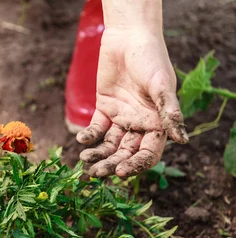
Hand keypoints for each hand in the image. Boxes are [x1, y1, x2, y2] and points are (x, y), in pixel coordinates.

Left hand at [77, 27, 188, 177]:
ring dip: (98, 154)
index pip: (148, 153)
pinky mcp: (105, 108)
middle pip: (126, 153)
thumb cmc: (151, 59)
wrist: (129, 37)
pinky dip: (89, 136)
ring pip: (110, 145)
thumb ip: (169, 112)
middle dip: (111, 164)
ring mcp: (122, 117)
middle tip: (96, 173)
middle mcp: (140, 124)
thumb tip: (183, 140)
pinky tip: (81, 140)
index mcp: (157, 123)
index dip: (136, 164)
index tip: (121, 171)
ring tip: (84, 159)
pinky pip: (96, 128)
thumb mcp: (161, 85)